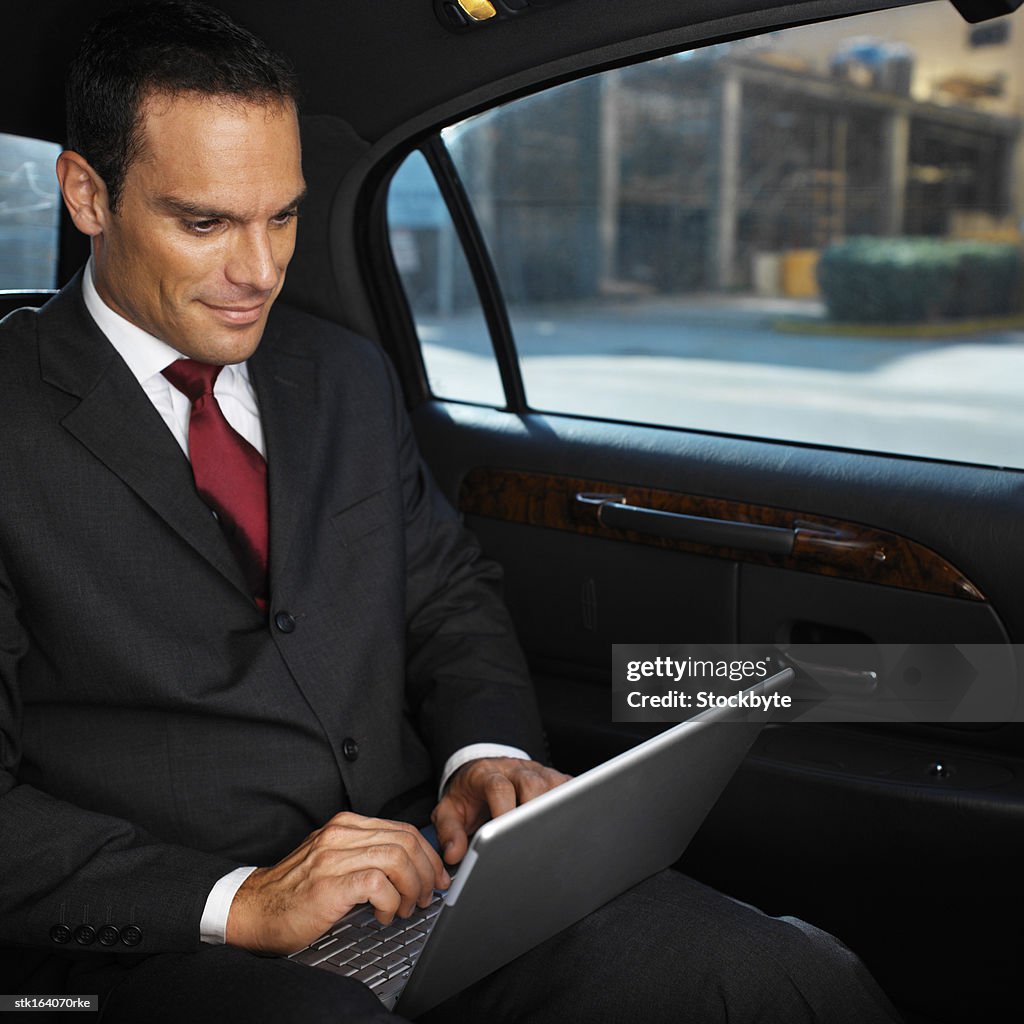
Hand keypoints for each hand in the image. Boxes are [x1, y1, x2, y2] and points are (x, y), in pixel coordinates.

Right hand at [225, 811, 449, 954]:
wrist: (253, 910)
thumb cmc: (295, 891)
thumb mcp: (333, 860)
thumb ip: (366, 854)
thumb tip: (411, 867)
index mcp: (345, 825)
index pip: (403, 829)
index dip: (428, 854)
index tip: (437, 875)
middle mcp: (340, 834)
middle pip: (406, 841)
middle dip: (427, 871)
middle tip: (427, 896)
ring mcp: (333, 857)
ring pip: (397, 859)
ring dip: (412, 888)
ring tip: (406, 908)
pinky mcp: (329, 884)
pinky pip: (378, 884)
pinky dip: (391, 902)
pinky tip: (384, 915)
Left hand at [431, 757, 571, 865]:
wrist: (479, 774)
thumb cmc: (467, 796)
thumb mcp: (449, 811)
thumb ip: (449, 831)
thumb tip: (454, 854)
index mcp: (486, 774)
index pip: (498, 786)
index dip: (504, 809)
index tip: (503, 835)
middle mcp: (513, 769)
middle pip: (531, 782)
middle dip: (534, 810)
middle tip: (531, 837)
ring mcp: (536, 771)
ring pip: (553, 784)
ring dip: (553, 809)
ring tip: (549, 836)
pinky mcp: (552, 778)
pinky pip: (568, 787)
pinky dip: (570, 803)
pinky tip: (566, 823)